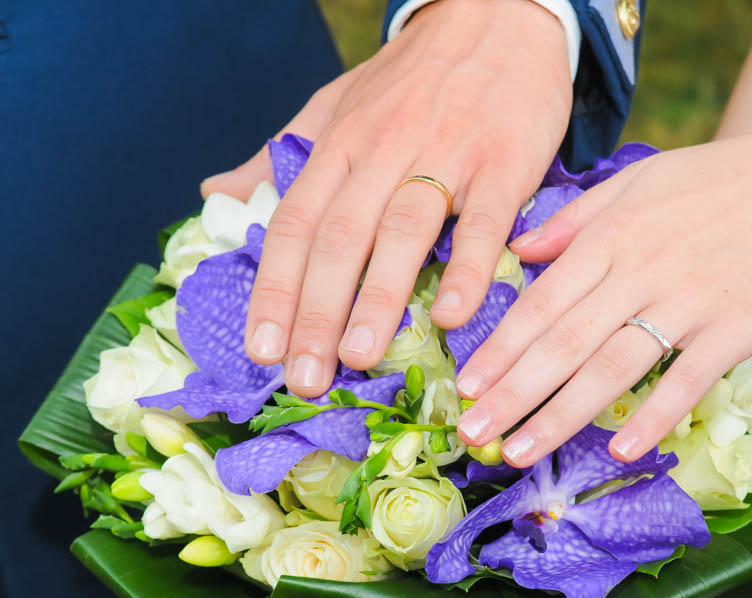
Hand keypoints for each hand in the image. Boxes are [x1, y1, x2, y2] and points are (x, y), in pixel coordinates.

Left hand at [202, 0, 571, 396]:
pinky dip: (467, 270)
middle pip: (339, 238)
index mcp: (340, 143)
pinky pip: (481, 222)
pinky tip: (452, 316)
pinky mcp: (503, 163)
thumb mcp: (338, 103)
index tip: (261, 349)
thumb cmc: (415, 76)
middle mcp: (382, 150)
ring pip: (401, 231)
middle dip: (316, 312)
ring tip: (359, 356)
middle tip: (306, 377)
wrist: (498, 16)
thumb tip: (217, 191)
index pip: (295, 223)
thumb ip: (283, 153)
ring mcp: (444, 155)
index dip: (274, 288)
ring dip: (378, 298)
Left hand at [455, 121, 751, 465]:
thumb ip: (576, 218)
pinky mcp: (736, 329)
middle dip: (512, 393)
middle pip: (564, 342)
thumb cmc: (721, 180)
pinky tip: (619, 450)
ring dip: (562, 415)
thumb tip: (520, 248)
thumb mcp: (639, 180)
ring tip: (521, 452)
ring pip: (612, 367)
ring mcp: (689, 302)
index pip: (541, 302)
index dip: (500, 348)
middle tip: (473, 434)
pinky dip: (653, 416)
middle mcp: (640, 272)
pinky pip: (686, 380)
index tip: (464, 386)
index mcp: (611, 237)